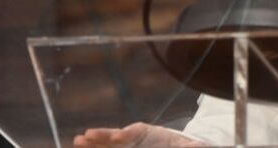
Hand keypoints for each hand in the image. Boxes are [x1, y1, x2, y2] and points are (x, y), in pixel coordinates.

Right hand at [73, 123, 204, 146]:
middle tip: (87, 135)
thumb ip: (191, 146)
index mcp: (147, 133)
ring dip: (93, 143)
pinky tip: (82, 144)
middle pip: (116, 137)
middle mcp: (132, 137)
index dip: (127, 135)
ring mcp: (123, 144)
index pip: (135, 132)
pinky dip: (95, 147)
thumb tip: (198, 146)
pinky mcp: (119, 147)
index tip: (119, 137)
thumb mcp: (185, 145)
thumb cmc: (176, 144)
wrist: (168, 143)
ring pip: (106, 144)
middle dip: (102, 137)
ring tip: (78, 140)